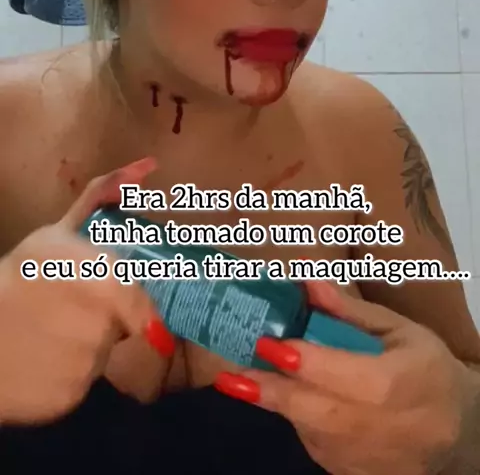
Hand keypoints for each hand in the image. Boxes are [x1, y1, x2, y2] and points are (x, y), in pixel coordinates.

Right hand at [0, 157, 174, 424]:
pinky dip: (67, 375)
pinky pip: (82, 385)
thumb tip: (151, 165)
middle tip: (70, 310)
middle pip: (125, 325)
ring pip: (103, 355)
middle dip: (104, 317)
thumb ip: (106, 195)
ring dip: (86, 344)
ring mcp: (89, 364)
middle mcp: (106, 323)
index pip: (144, 300)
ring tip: (52, 332)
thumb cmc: (18, 275)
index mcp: (107, 278)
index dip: (128, 300)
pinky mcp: (70, 397)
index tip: (106, 299)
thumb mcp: (59, 230)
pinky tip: (42, 359)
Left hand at [214, 281, 471, 474]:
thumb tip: (307, 280)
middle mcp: (376, 426)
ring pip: (308, 429)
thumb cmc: (426, 369)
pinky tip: (297, 397)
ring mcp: (361, 457)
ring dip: (279, 403)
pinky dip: (300, 419)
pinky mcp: (349, 473)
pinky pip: (314, 443)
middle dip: (270, 391)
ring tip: (245, 377)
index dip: (303, 361)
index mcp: (392, 382)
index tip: (268, 343)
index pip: (341, 373)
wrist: (458, 433)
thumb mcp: (399, 331)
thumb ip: (350, 311)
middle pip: (315, 410)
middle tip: (231, 375)